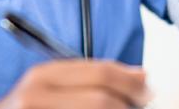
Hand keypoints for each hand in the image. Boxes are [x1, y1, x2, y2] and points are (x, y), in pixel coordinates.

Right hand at [0, 59, 150, 108]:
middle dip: (129, 104)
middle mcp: (37, 97)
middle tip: (142, 105)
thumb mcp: (49, 86)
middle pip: (101, 101)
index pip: (100, 73)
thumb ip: (87, 78)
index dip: (131, 81)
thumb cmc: (31, 107)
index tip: (148, 87)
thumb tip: (141, 77)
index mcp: (43, 76)